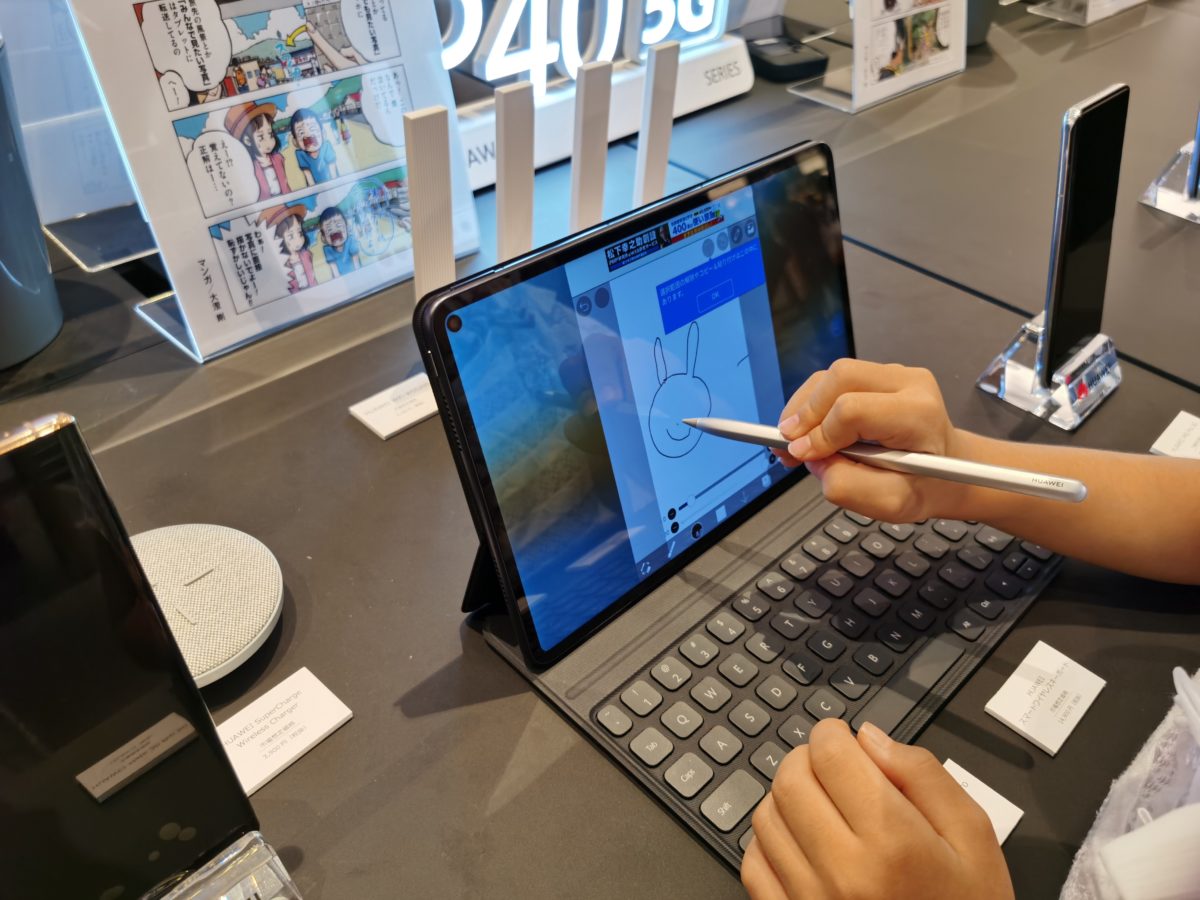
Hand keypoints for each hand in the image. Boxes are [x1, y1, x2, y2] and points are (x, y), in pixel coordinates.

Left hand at [742, 720, 1012, 899]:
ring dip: (789, 799)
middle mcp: (842, 871)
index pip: (829, 755)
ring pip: (766, 816)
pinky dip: (772, 842)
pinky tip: (804, 844)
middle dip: (808, 760)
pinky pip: (753, 863)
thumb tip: (870, 738)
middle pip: (789, 779)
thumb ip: (924, 775)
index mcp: (891, 841)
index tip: (844, 739)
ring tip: (824, 809)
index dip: (833, 734)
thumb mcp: (974, 838)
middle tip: (834, 768)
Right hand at [775, 359, 964, 520]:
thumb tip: (811, 459)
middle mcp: (910, 384)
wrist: (947, 472)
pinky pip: (833, 379)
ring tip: (795, 441)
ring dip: (804, 407)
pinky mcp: (878, 375)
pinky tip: (808, 430)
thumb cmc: (924, 486)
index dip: (819, 434)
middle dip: (805, 412)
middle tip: (788, 445)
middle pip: (839, 378)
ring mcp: (894, 374)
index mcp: (919, 415)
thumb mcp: (890, 503)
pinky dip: (812, 404)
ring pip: (831, 375)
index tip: (802, 455)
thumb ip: (847, 486)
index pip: (853, 409)